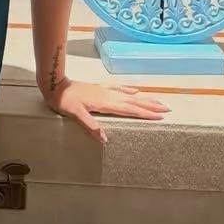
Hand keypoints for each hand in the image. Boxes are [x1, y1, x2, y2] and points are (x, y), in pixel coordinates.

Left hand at [41, 78, 169, 144]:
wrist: (56, 84)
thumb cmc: (65, 101)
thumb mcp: (75, 114)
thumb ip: (90, 126)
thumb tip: (105, 139)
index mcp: (105, 103)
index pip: (130, 110)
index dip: (145, 114)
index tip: (160, 116)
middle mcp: (109, 95)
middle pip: (134, 102)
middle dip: (151, 106)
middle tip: (167, 109)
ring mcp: (105, 90)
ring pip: (129, 95)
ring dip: (144, 98)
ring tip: (157, 101)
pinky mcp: (100, 87)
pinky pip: (119, 88)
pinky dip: (129, 89)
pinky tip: (136, 90)